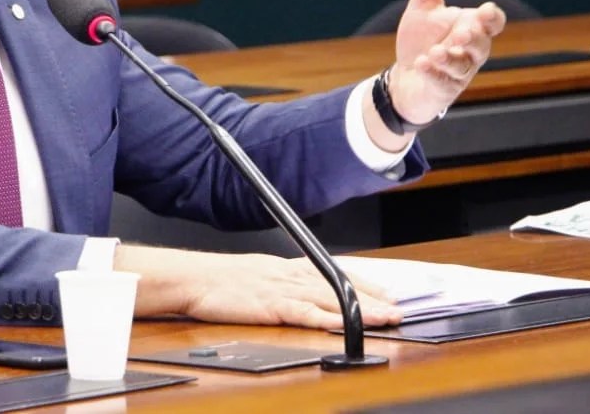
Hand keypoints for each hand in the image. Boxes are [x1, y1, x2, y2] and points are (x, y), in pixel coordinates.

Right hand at [116, 245, 401, 329]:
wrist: (190, 278)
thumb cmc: (216, 280)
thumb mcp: (254, 274)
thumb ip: (279, 281)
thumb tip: (300, 290)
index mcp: (283, 267)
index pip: (330, 270)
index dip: (361, 280)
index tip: (385, 289)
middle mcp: (287, 274)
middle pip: (337, 283)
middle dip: (371, 295)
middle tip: (399, 306)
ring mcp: (280, 289)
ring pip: (329, 297)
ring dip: (360, 307)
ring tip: (387, 317)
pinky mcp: (268, 306)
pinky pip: (302, 312)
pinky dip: (324, 317)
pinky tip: (342, 323)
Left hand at [389, 0, 505, 122]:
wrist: (406, 76)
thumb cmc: (421, 40)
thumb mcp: (424, 6)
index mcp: (471, 28)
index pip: (493, 22)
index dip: (492, 17)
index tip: (484, 10)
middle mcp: (470, 51)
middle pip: (482, 45)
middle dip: (473, 38)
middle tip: (461, 33)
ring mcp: (459, 72)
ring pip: (464, 66)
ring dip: (450, 58)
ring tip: (434, 51)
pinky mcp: (444, 89)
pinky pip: (443, 83)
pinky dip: (434, 73)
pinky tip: (421, 63)